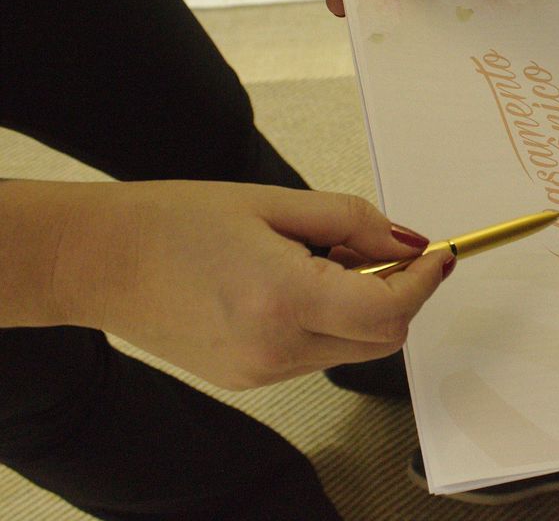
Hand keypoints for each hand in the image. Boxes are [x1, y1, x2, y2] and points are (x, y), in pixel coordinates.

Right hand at [22, 180, 448, 389]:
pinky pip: (316, 355)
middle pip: (383, 339)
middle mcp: (277, 348)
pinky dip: (328, 322)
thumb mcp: (274, 201)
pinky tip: (294, 283)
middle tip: (380, 249)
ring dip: (363, 307)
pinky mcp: (248, 380)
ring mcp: (261, 373)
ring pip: (353, 350)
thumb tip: (409, 243)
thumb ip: (354, 221)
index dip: (425, 281)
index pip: (391, 310)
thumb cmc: (173, 220)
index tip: (438, 254)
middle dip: (400, 295)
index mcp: (285, 299)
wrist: (96, 261)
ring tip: (320, 259)